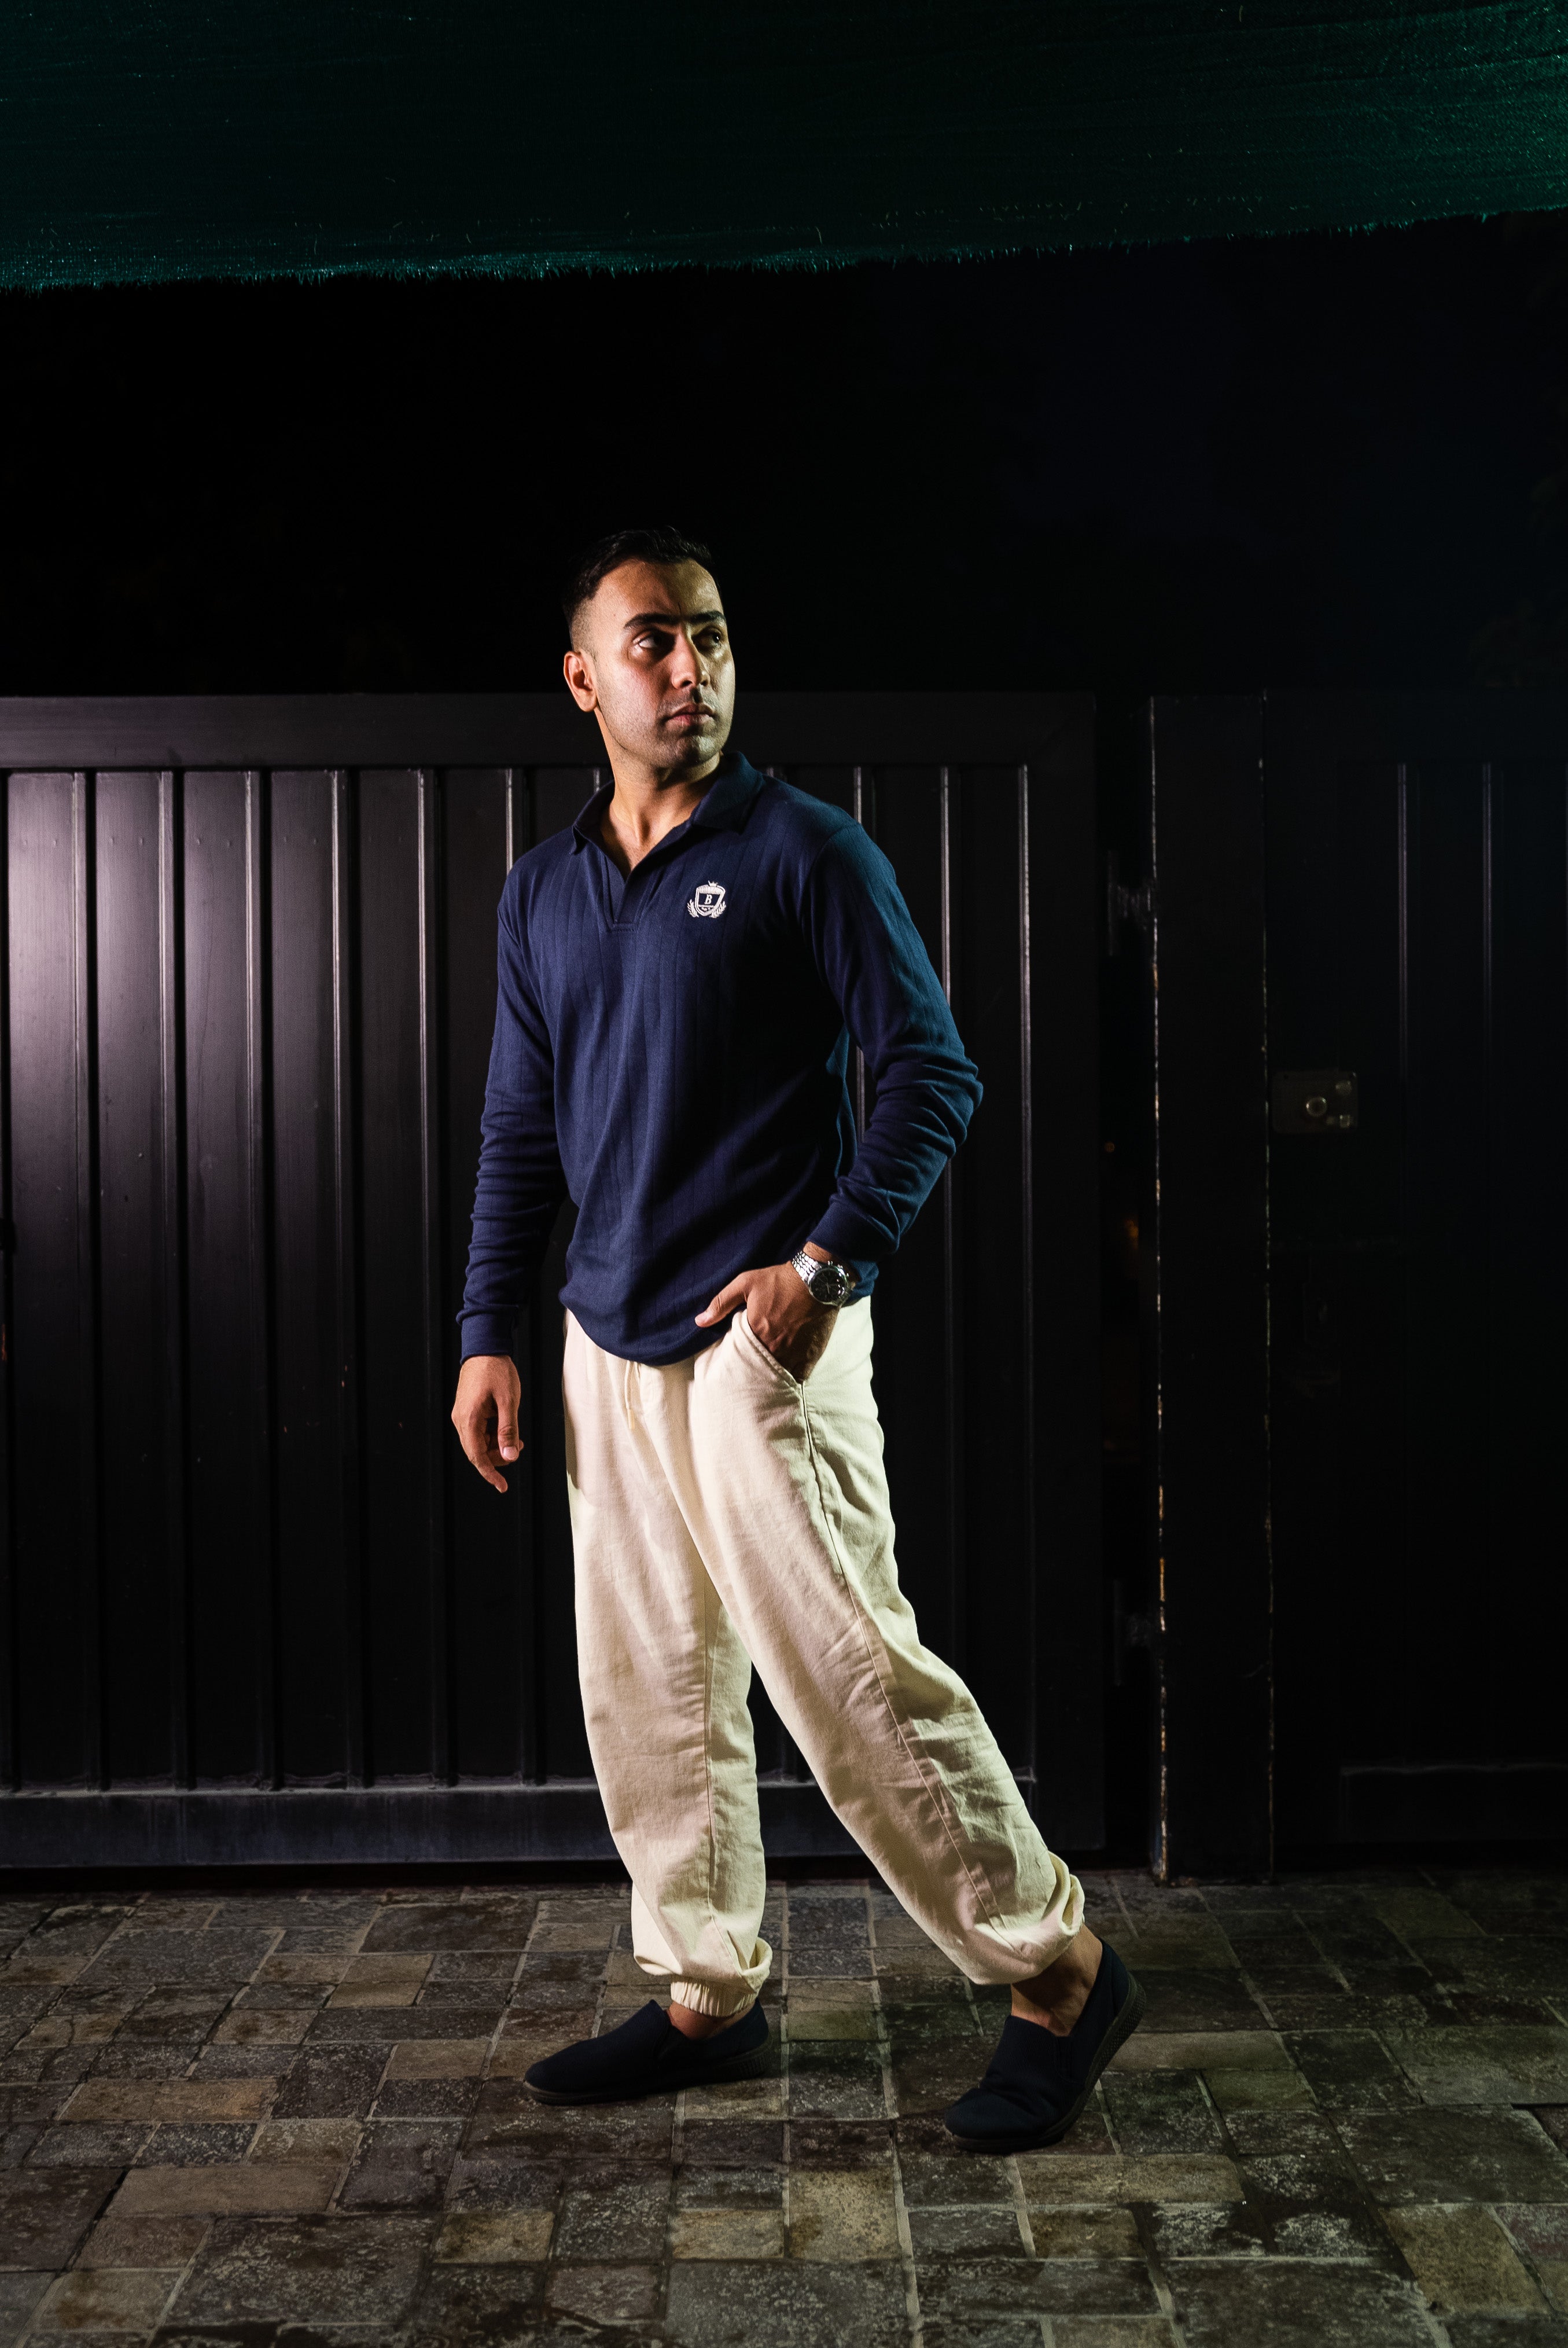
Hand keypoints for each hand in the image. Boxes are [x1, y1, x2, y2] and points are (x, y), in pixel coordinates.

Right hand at [451, 1354, 522, 1492]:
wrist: (485, 1347)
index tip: (502, 1486)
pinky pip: (478, 1430)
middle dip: (497, 1456)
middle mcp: (460, 1419)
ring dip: (496, 1445)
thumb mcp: (509, 1401)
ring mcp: (462, 1414)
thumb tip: (510, 1456)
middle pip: (477, 1451)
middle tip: (518, 1448)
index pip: (476, 1456)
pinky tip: (507, 1427)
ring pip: (478, 1442)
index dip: (490, 1474)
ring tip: (516, 1437)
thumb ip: (508, 1430)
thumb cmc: (497, 1370)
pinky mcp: (467, 1409)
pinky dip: (493, 1434)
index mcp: (468, 1419)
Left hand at [696, 1249, 837, 1379]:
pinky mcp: (811, 1356)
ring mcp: (794, 1354)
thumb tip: (699, 1321)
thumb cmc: (779, 1280)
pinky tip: (786, 1373)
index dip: (736, 1358)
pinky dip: (791, 1376)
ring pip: (777, 1375)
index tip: (734, 1358)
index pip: (739, 1356)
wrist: (817, 1280)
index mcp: (756, 1332)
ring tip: (765, 1375)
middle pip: (758, 1368)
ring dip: (770, 1375)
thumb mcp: (745, 1283)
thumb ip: (721, 1303)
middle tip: (748, 1370)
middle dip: (752, 1369)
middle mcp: (774, 1347)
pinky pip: (798, 1376)